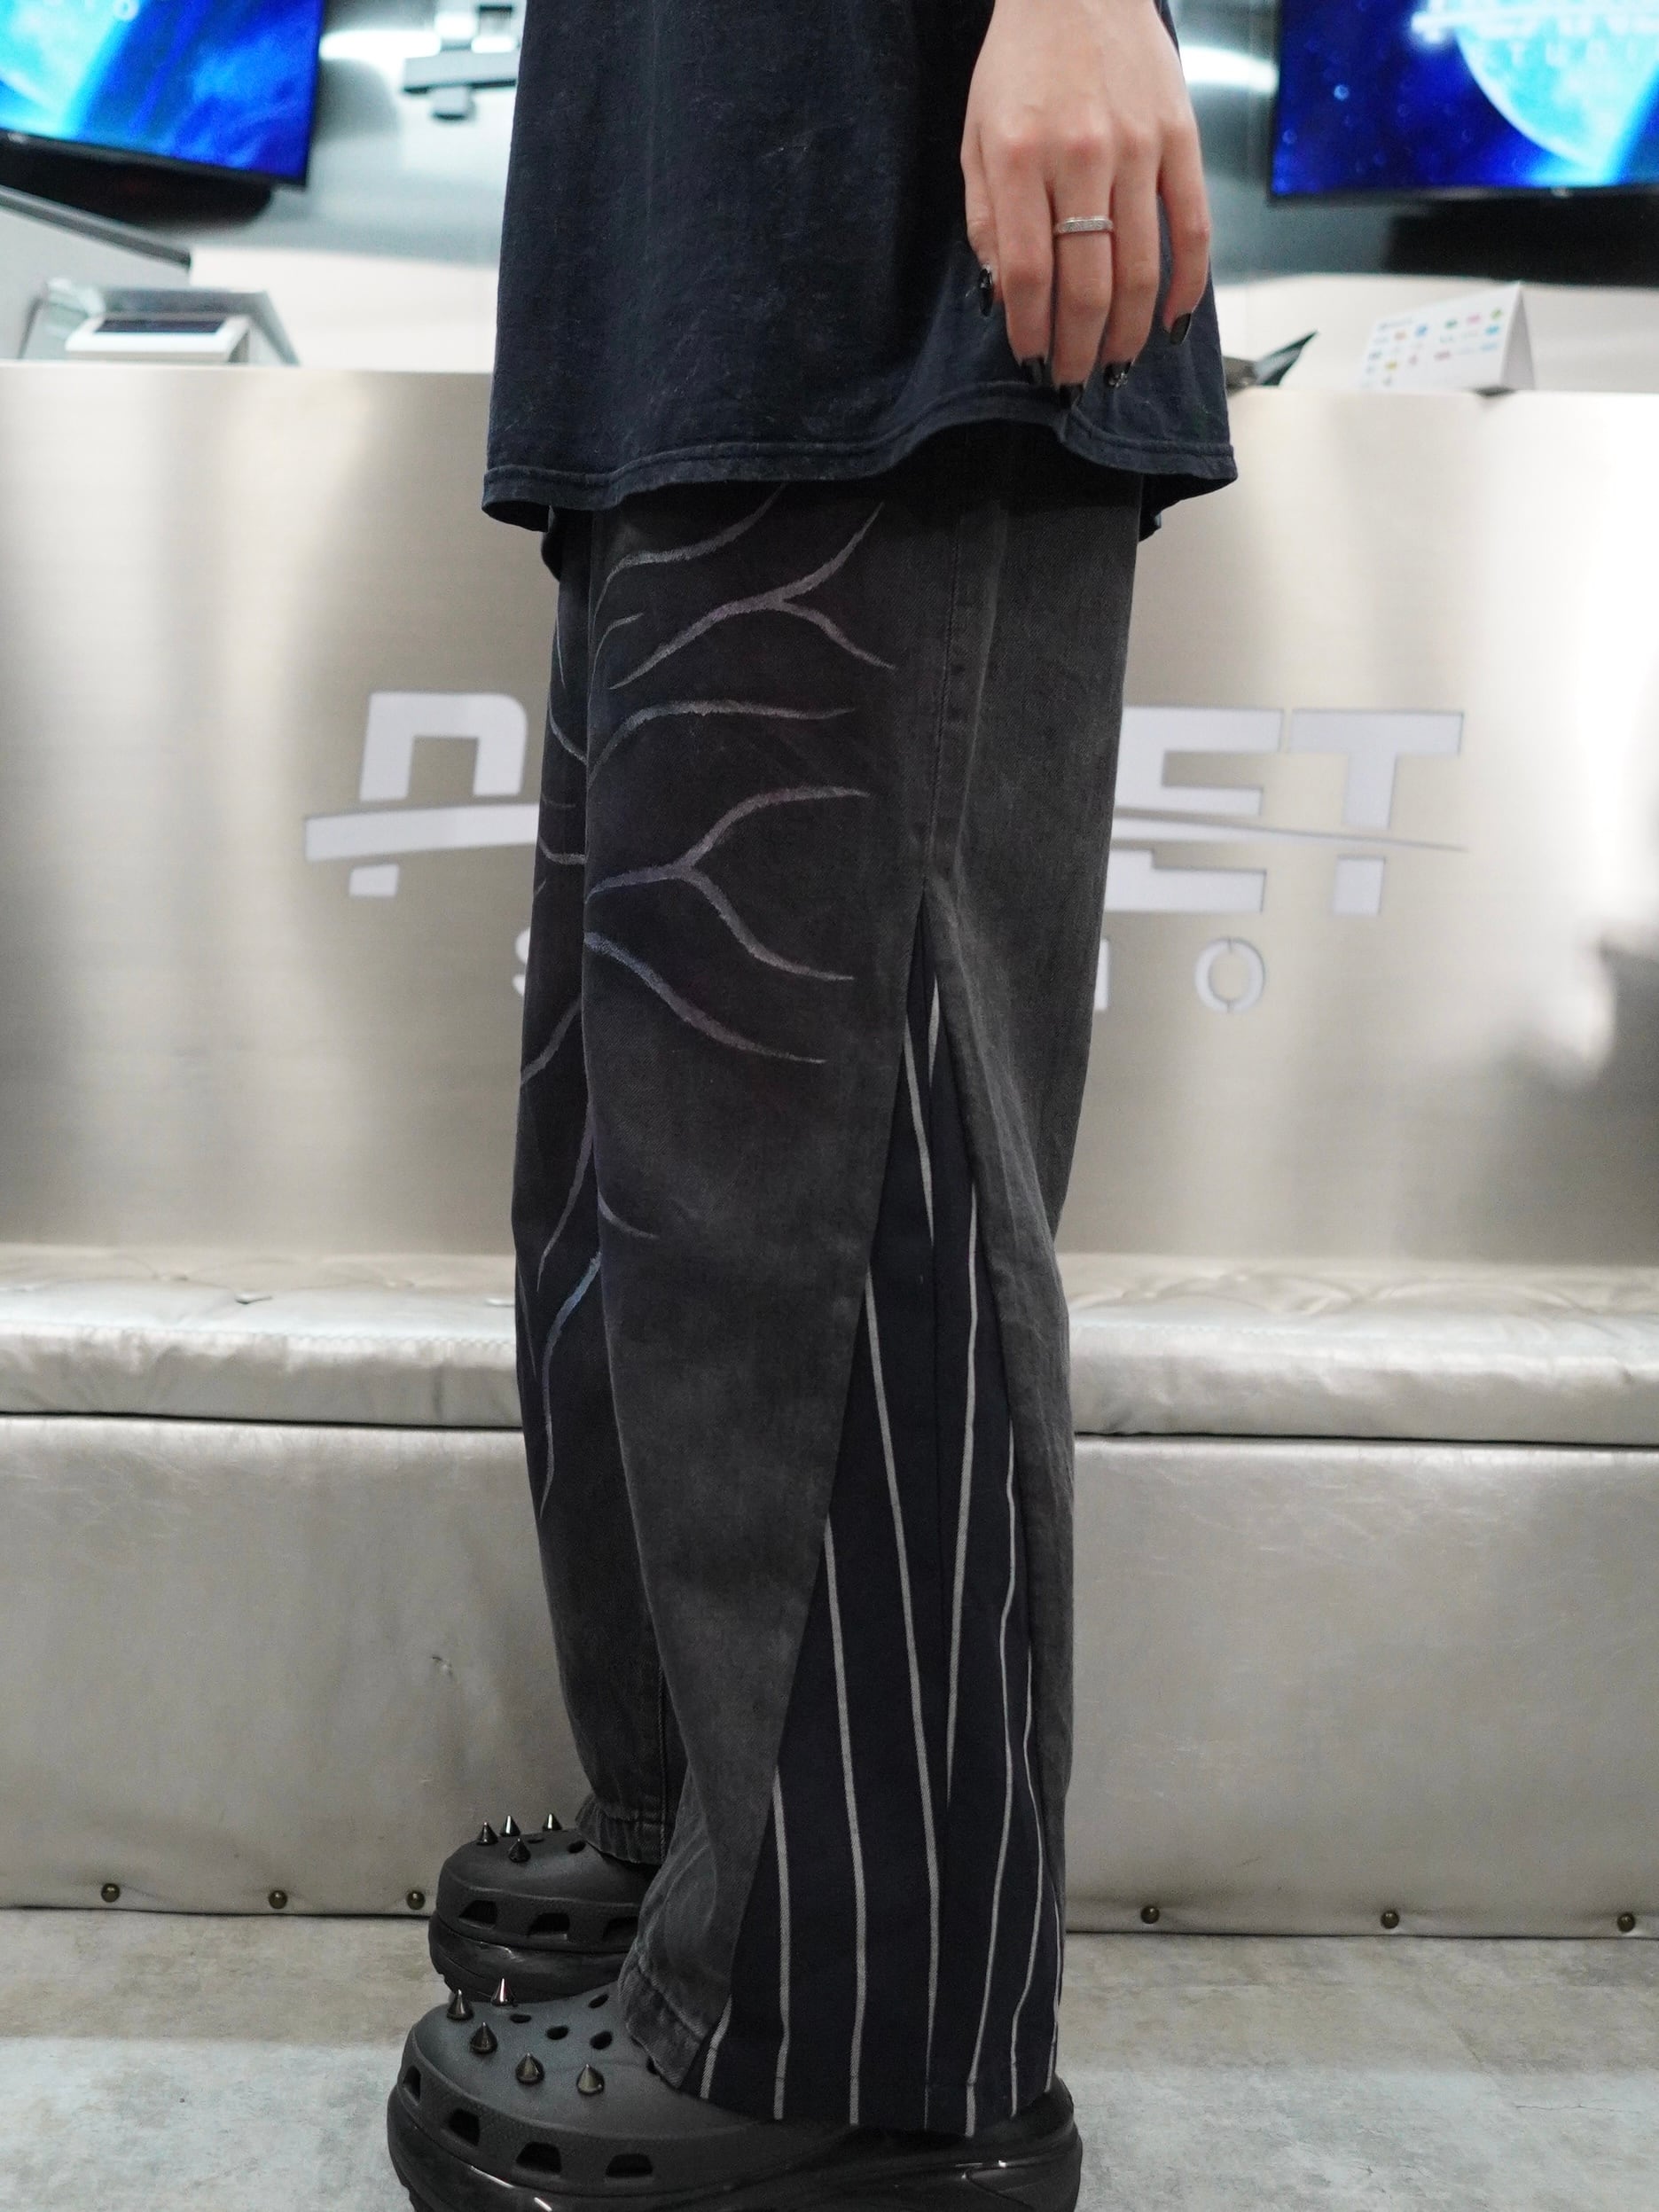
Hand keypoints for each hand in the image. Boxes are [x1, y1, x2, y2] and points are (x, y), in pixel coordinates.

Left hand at [962, 0, 1211, 385]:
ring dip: (1129, 333)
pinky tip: (1172, 323)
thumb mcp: (977, 136)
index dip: (1031, 331)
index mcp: (1019, 157)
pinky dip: (1187, 286)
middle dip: (1078, 347)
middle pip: (1087, 285)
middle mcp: (1080, 156)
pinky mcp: (1181, 139)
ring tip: (1116, 365)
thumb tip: (1004, 296)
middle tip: (1072, 381)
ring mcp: (1138, 148)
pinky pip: (1193, 229)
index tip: (1031, 361)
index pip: (1029, 273)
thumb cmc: (1020, 64)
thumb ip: (985, 217)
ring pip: (1140, 269)